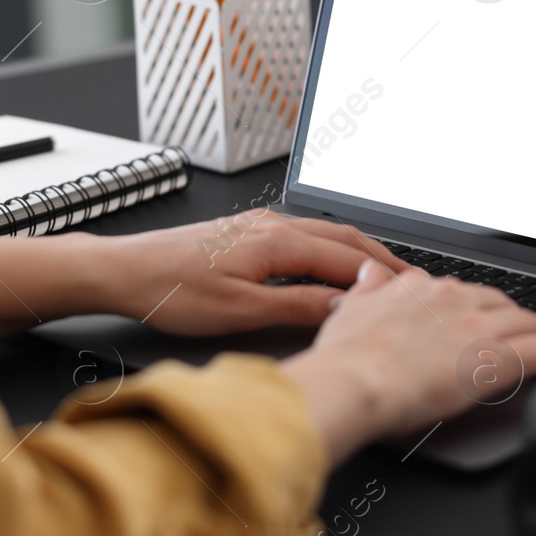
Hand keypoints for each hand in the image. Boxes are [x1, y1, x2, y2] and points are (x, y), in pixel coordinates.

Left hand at [99, 210, 408, 336]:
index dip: (383, 277)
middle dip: (380, 259)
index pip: (348, 258)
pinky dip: (329, 250)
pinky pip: (301, 236)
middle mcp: (271, 224)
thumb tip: (341, 309)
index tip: (411, 292)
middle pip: (342, 237)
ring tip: (380, 275)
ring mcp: (256, 225)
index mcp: (276, 241)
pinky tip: (329, 266)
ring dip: (356, 253)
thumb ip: (296, 307)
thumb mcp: (240, 311)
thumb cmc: (169, 289)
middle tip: (411, 280)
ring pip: (322, 234)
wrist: (123, 270)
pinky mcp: (243, 232)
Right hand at [281, 261, 535, 462]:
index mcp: (420, 290)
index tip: (480, 314)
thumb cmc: (345, 357)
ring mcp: (478, 329)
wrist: (352, 382)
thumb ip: (367, 288)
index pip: (461, 292)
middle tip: (525, 329)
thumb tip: (371, 272)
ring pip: (525, 323)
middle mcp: (453, 301)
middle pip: (499, 303)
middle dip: (515, 316)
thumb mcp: (349, 309)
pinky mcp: (496, 361)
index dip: (476, 305)